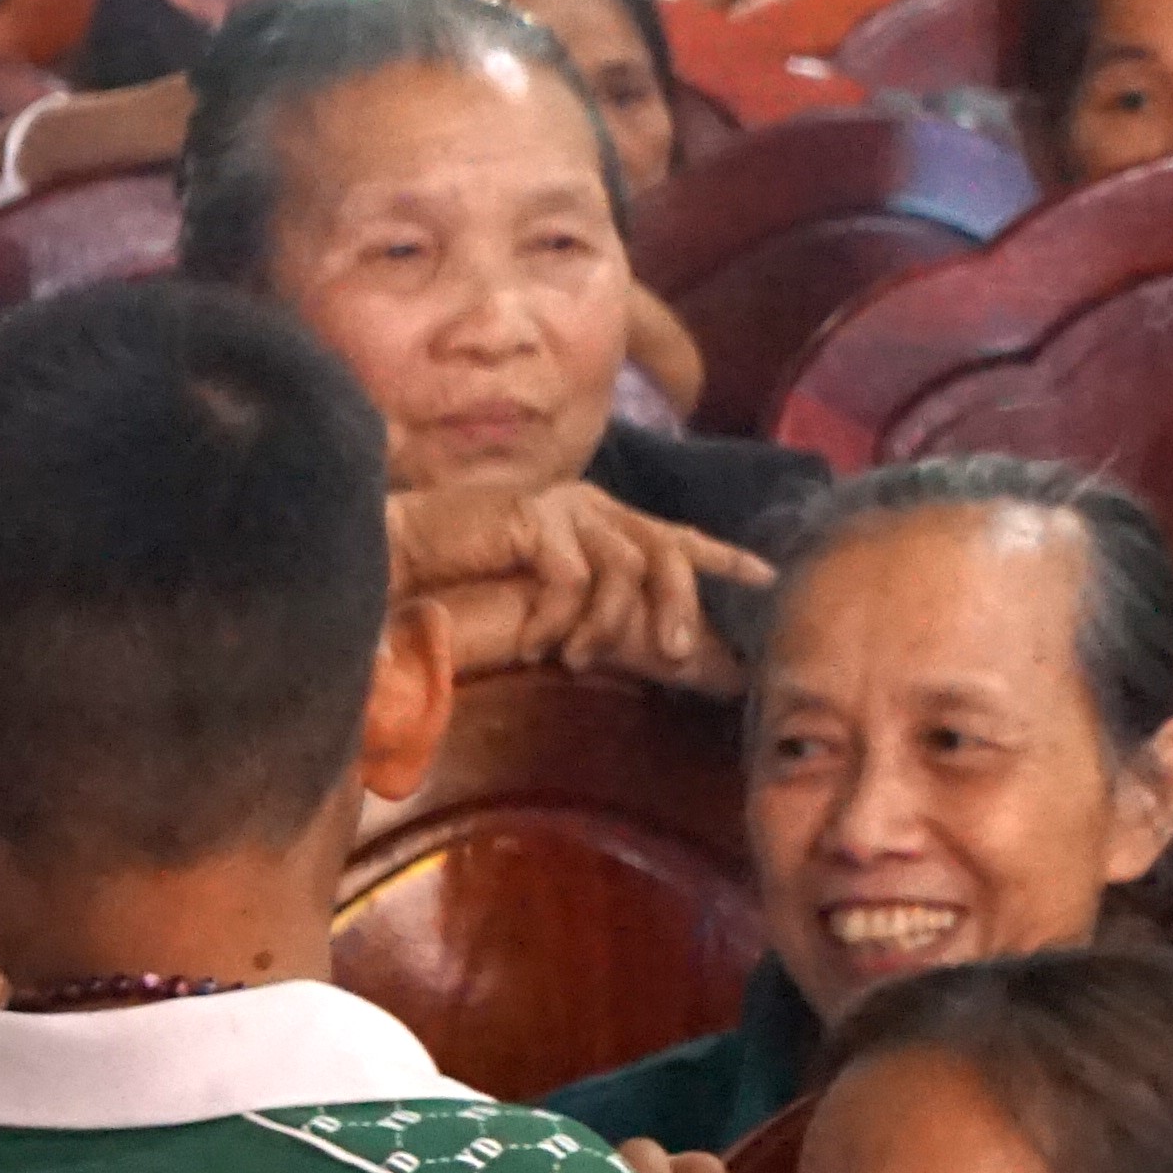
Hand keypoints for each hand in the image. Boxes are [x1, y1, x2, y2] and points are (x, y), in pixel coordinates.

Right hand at [391, 482, 769, 693]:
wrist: (401, 561)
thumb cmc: (474, 591)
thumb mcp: (559, 610)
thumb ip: (612, 627)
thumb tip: (685, 664)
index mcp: (606, 525)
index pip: (680, 538)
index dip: (726, 559)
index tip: (771, 577)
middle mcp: (596, 509)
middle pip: (669, 555)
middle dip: (680, 608)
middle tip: (674, 656)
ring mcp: (567, 508)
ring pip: (627, 567)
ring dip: (606, 625)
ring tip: (574, 658)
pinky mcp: (536, 516)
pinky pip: (573, 576)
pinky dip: (559, 618)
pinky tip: (536, 644)